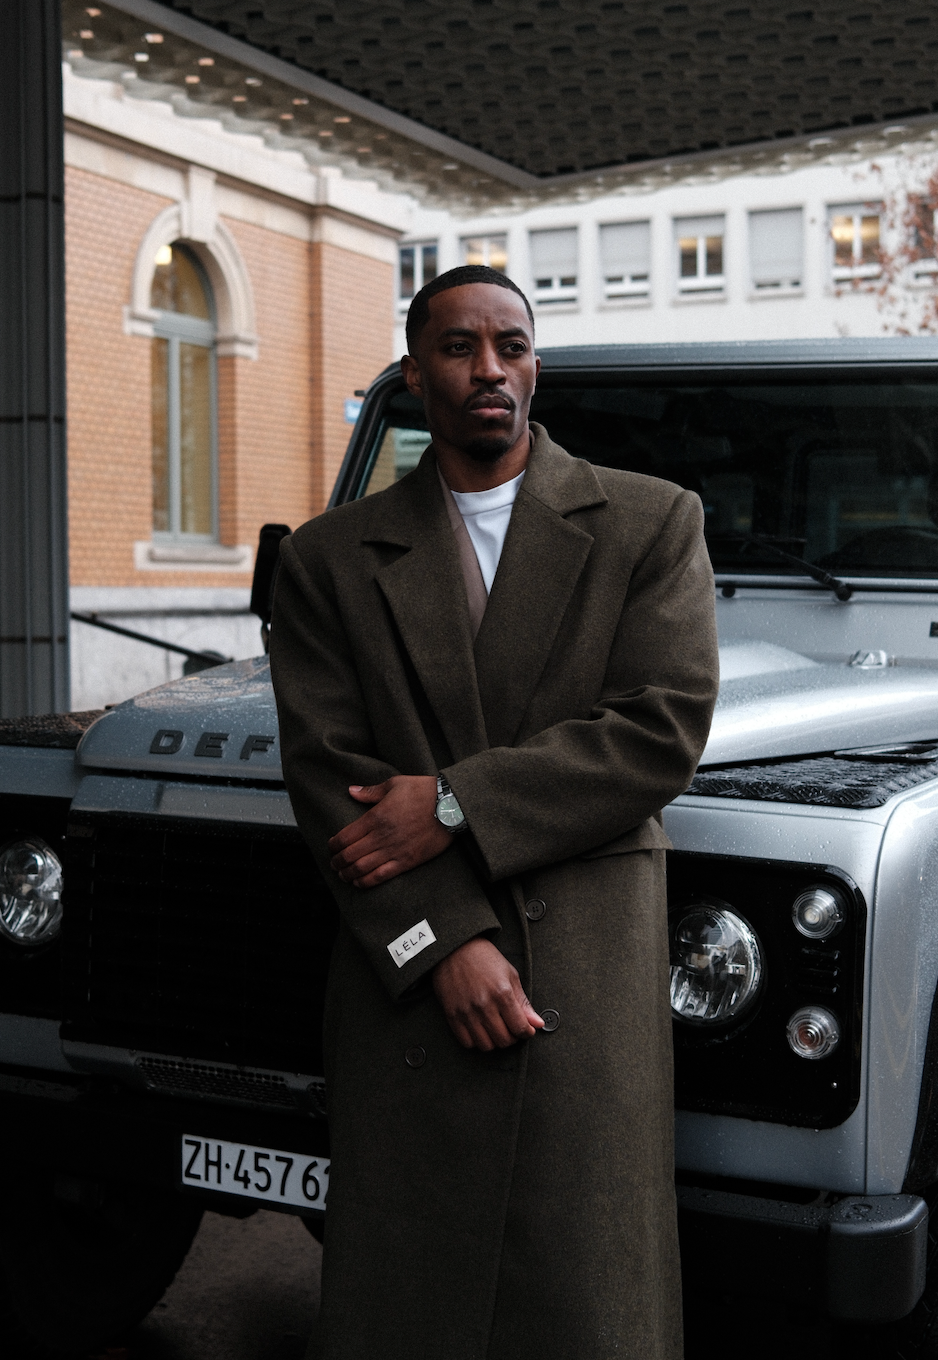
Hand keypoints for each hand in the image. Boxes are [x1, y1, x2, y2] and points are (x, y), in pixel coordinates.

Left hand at [328, 775, 451, 888]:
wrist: (451, 806)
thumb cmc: (424, 791)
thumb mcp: (395, 784)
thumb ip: (370, 792)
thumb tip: (351, 791)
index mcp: (376, 816)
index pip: (345, 836)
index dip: (333, 845)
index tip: (330, 847)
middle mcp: (381, 836)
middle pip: (350, 855)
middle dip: (337, 862)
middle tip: (333, 864)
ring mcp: (394, 850)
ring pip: (362, 868)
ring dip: (348, 874)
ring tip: (343, 875)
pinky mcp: (407, 861)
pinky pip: (381, 876)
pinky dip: (366, 882)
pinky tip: (359, 882)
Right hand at [432, 937, 543, 1050]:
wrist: (455, 948)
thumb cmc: (484, 959)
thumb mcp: (510, 975)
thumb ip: (524, 1002)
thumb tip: (538, 1023)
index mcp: (502, 994)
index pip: (520, 1028)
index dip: (527, 1033)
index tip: (527, 1030)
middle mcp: (485, 1005)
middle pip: (504, 1040)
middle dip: (512, 1037)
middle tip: (511, 1028)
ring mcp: (467, 1012)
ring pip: (486, 1045)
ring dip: (494, 1041)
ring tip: (496, 1029)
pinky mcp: (452, 1015)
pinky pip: (467, 1042)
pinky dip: (476, 1041)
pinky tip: (480, 1029)